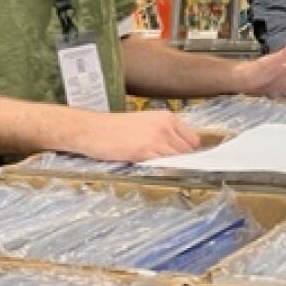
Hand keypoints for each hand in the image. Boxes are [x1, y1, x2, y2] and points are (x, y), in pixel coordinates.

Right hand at [71, 110, 199, 161]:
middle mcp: (165, 125)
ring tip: (161, 169)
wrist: (92, 129)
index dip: (188, 152)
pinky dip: (162, 169)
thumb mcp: (145, 123)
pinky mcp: (145, 150)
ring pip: (178, 159)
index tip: (183, 160)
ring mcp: (156, 138)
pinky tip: (153, 168)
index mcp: (167, 117)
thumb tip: (178, 150)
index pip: (192, 140)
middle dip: (182, 161)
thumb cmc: (115, 128)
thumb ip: (163, 133)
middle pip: (188, 151)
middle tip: (171, 167)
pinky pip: (163, 164)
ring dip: (173, 166)